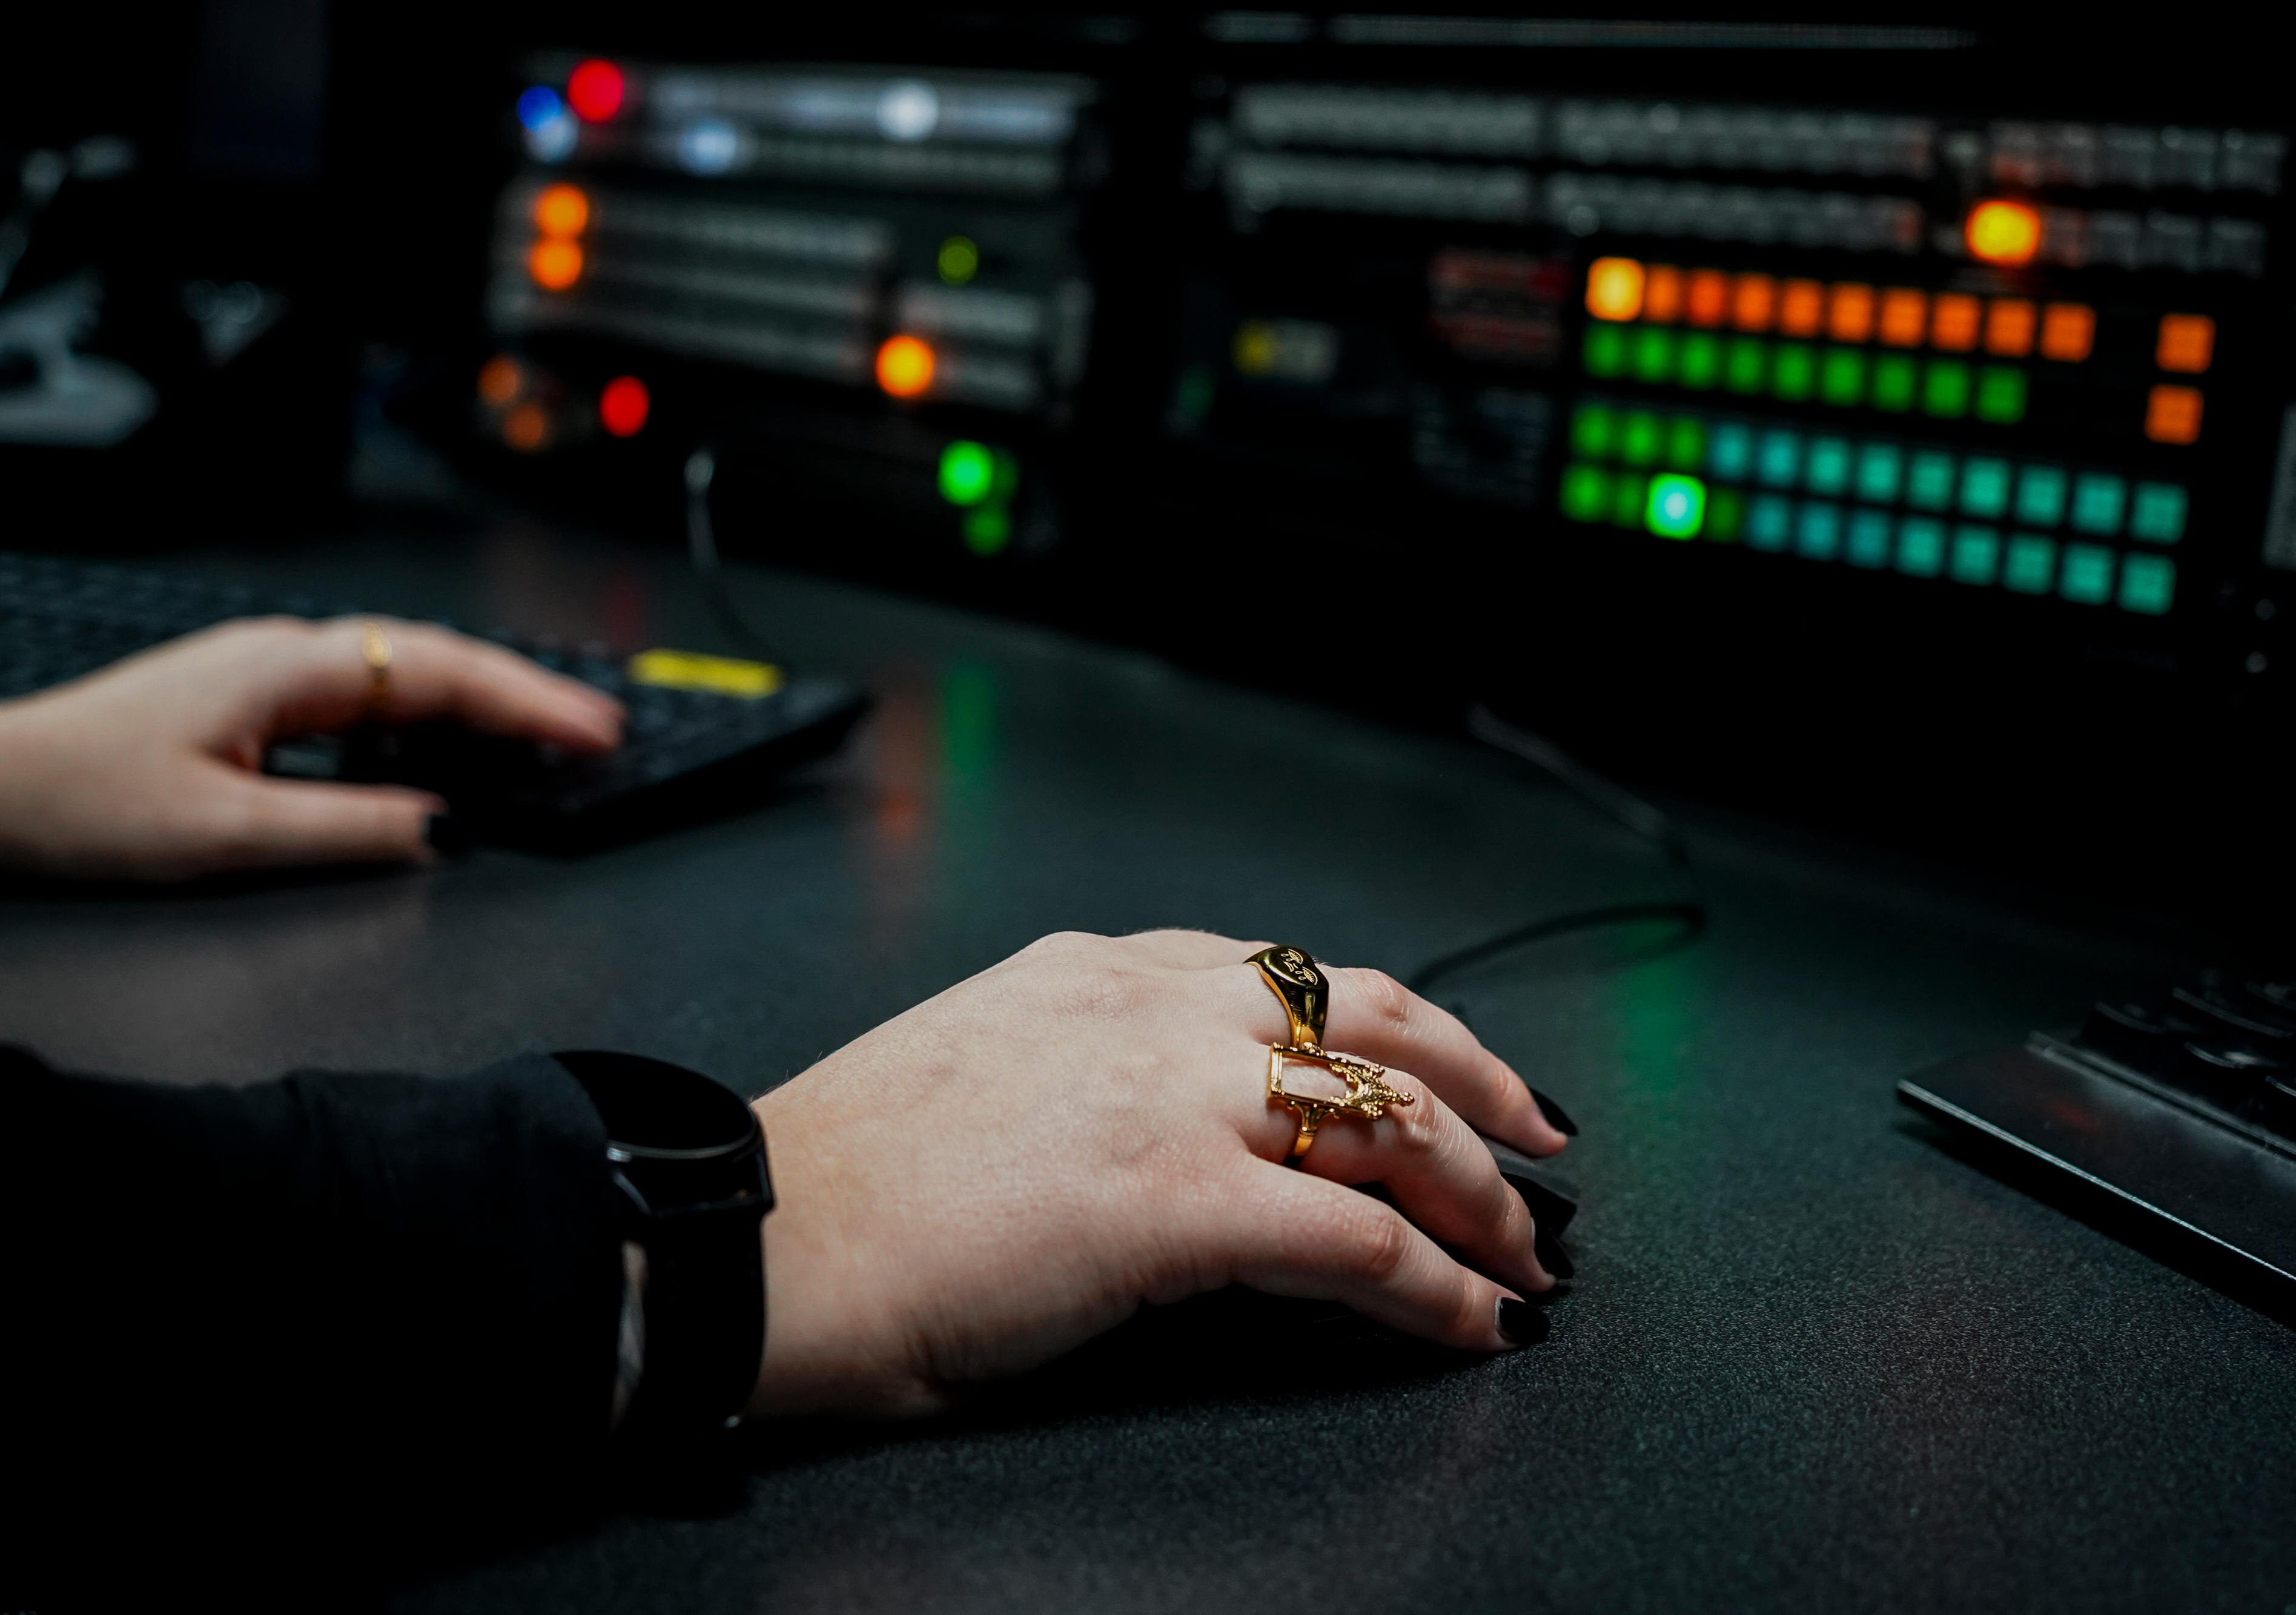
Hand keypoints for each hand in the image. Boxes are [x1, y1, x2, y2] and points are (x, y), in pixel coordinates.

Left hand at [0, 617, 623, 879]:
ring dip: (481, 704)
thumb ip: (346, 829)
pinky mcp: (254, 702)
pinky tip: (443, 756)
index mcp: (287, 669)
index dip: (528, 702)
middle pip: (436, 662)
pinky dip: (425, 722)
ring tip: (546, 743)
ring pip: (404, 676)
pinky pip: (365, 700)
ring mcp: (269, 674)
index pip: (440, 673)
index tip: (594, 729)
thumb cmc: (76, 802)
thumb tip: (442, 827)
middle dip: (526, 696)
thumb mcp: (223, 835)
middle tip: (599, 735)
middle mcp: (286, 655)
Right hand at [747, 929, 1572, 1416]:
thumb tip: (1168, 1135)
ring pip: (1388, 1120)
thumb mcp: (985, 1073)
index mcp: (1097, 972)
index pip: (1288, 976)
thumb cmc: (844, 1185)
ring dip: (1476, 1194)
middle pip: (1372, 1017)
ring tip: (1518, 1253)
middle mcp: (1148, 1007)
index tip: (1435, 1068)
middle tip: (1533, 1137)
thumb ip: (1089, 1073)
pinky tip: (1468, 1322)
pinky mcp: (1174, 1200)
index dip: (1387, 1027)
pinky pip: (1358, 1243)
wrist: (761, 1242)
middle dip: (1476, 1078)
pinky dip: (1436, 1287)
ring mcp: (1168, 1095)